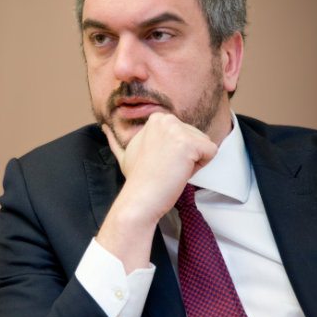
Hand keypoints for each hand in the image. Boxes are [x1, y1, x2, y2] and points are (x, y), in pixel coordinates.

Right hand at [97, 114, 217, 271]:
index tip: (160, 163)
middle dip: (187, 157)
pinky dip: (200, 167)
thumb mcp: (126, 153)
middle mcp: (166, 119)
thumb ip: (116, 139)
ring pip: (205, 145)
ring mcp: (177, 130)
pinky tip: (179, 172)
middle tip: (166, 169)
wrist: (140, 198)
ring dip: (193, 162)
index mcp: (157, 119)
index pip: (186, 134)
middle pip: (197, 138)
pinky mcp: (189, 144)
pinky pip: (212, 153)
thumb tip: (104, 127)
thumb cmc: (136, 179)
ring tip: (172, 170)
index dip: (177, 153)